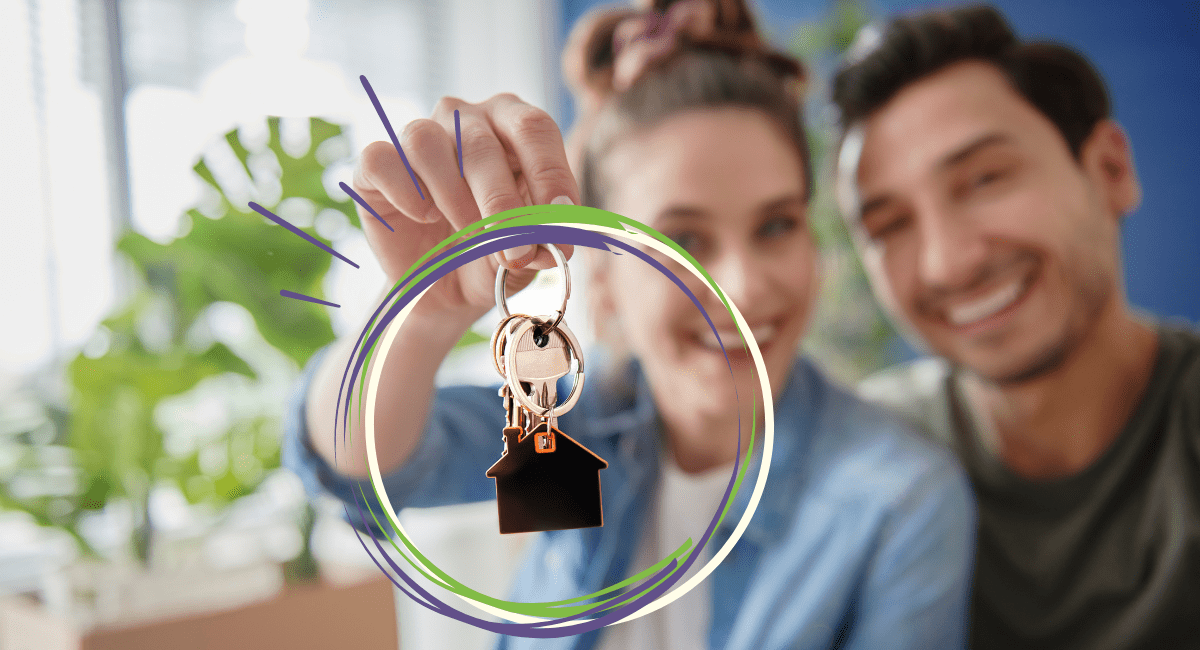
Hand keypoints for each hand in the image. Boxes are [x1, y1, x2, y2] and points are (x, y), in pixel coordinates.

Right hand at [350, 93, 578, 321]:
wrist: (444, 285)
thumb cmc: (492, 252)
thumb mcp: (527, 252)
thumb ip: (541, 240)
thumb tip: (547, 244)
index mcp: (511, 124)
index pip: (534, 128)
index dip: (550, 174)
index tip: (559, 222)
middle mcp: (464, 118)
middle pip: (482, 143)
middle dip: (502, 204)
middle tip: (515, 250)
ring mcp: (417, 135)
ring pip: (427, 144)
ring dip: (453, 198)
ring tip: (468, 237)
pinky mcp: (376, 164)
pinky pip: (382, 160)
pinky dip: (405, 193)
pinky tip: (423, 217)